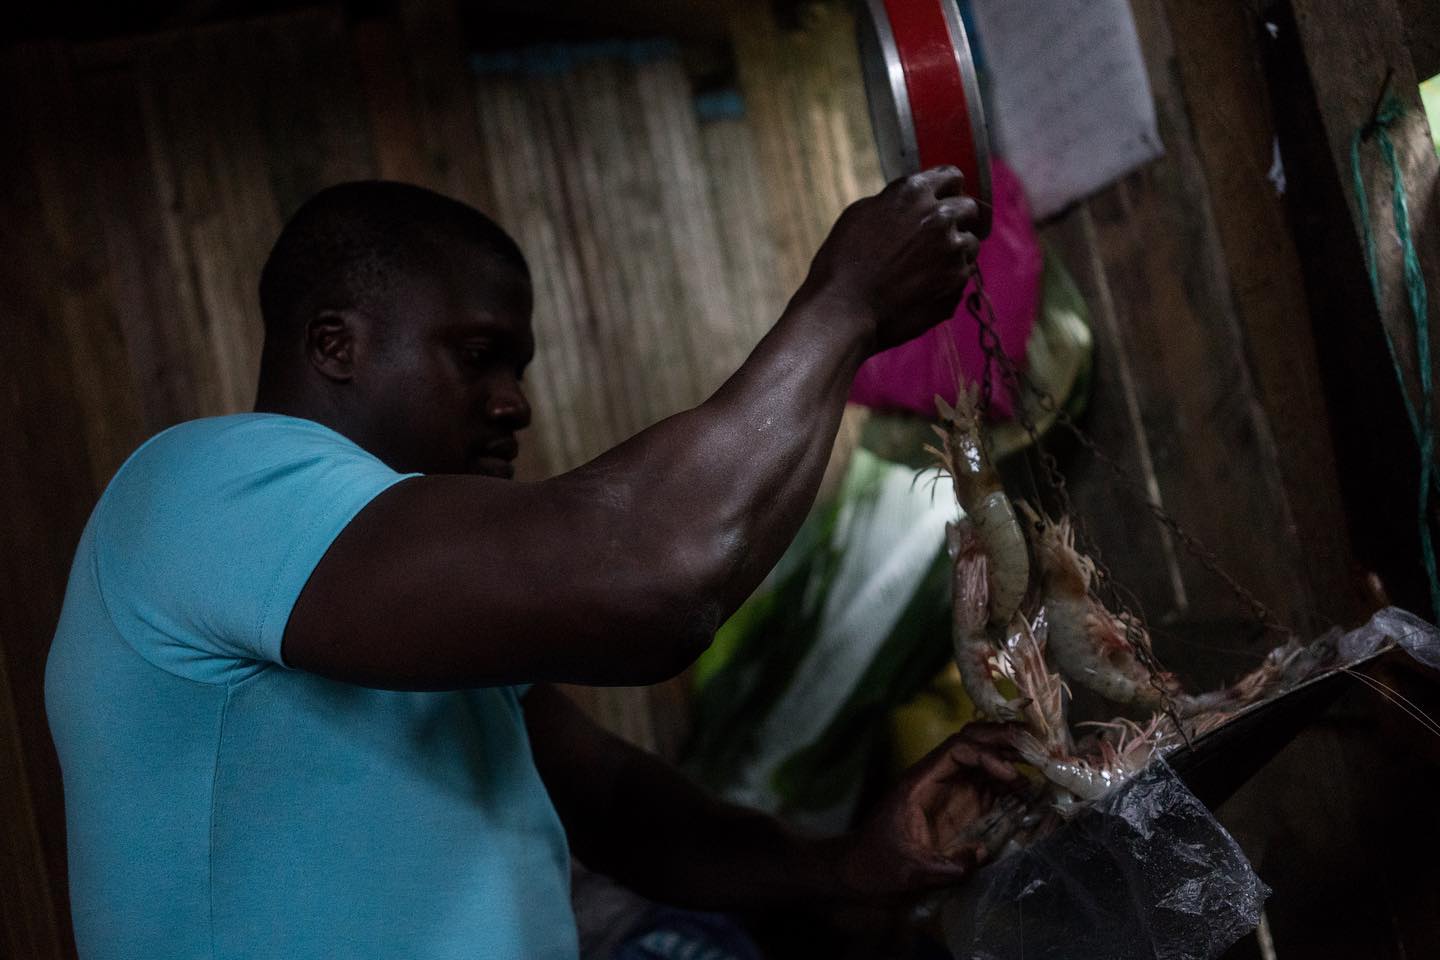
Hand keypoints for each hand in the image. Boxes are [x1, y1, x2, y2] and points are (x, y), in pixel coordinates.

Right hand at [802, 166, 980, 353]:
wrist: (843, 311)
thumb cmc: (842, 263)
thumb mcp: (860, 215)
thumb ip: (895, 202)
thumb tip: (913, 203)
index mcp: (914, 193)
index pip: (951, 176)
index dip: (948, 188)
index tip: (946, 197)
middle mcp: (941, 217)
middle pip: (969, 208)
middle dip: (958, 218)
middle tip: (940, 234)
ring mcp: (953, 252)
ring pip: (970, 244)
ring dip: (955, 251)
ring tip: (926, 267)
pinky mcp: (957, 284)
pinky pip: (962, 276)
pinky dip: (948, 280)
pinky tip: (922, 288)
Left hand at [837, 723, 1022, 900]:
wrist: (859, 871)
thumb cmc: (877, 865)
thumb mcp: (911, 870)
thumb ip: (946, 865)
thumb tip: (982, 855)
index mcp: (920, 782)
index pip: (956, 750)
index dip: (986, 755)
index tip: (1011, 774)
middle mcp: (936, 779)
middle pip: (971, 743)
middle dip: (1003, 740)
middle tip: (1038, 744)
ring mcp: (948, 791)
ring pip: (981, 760)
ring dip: (1009, 758)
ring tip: (1041, 763)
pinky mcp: (956, 806)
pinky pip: (985, 785)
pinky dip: (1007, 782)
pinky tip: (1028, 790)